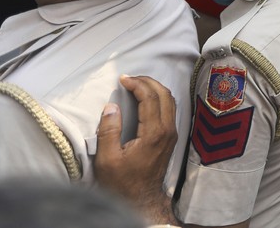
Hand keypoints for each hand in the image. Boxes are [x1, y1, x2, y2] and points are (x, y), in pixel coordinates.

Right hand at [94, 74, 176, 224]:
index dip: (136, 84)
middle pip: (164, 94)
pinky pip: (169, 109)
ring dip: (154, 88)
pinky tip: (146, 97)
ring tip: (136, 84)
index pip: (150, 97)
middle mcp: (168, 131)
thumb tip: (112, 106)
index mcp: (154, 133)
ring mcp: (172, 134)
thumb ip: (109, 131)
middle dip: (147, 81)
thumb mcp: (107, 159)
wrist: (140, 200)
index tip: (122, 78)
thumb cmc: (121, 183)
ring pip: (170, 100)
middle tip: (130, 78)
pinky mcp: (170, 138)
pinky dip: (158, 97)